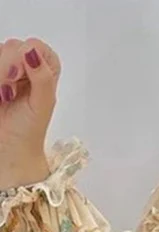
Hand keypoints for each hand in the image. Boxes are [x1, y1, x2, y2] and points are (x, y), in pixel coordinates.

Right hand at [0, 37, 60, 171]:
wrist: (10, 147)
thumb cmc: (29, 130)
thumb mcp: (43, 105)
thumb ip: (42, 77)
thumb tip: (32, 52)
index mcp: (44, 69)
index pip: (35, 45)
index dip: (25, 58)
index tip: (20, 78)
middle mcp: (25, 65)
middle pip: (12, 46)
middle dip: (9, 69)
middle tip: (10, 93)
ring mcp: (6, 69)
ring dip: (0, 76)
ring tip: (4, 96)